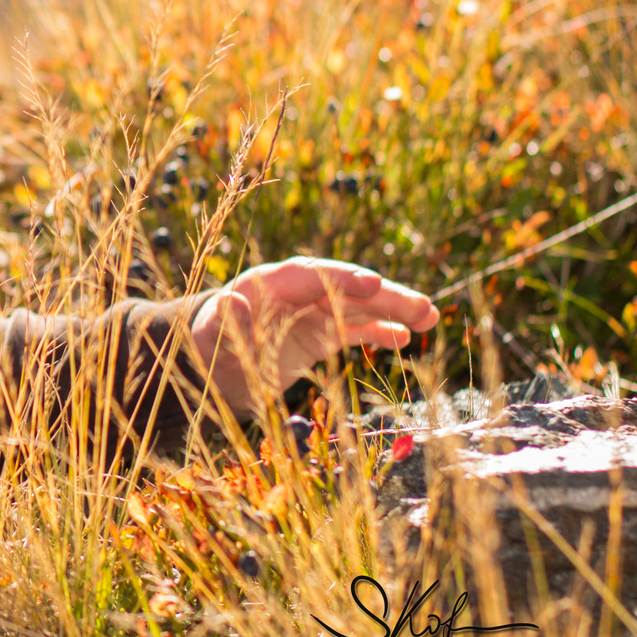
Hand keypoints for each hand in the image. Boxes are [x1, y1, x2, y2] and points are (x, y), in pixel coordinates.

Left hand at [189, 257, 439, 415]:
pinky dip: (380, 330)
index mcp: (269, 284)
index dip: (342, 278)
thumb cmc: (208, 345)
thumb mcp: (210, 337)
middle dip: (383, 293)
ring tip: (429, 316)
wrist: (212, 361)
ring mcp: (313, 310)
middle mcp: (296, 291)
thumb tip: (231, 301)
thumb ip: (225, 321)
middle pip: (344, 287)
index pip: (310, 275)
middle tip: (421, 305)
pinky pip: (356, 327)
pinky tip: (407, 337)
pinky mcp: (321, 331)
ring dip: (393, 308)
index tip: (372, 283)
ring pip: (359, 305)